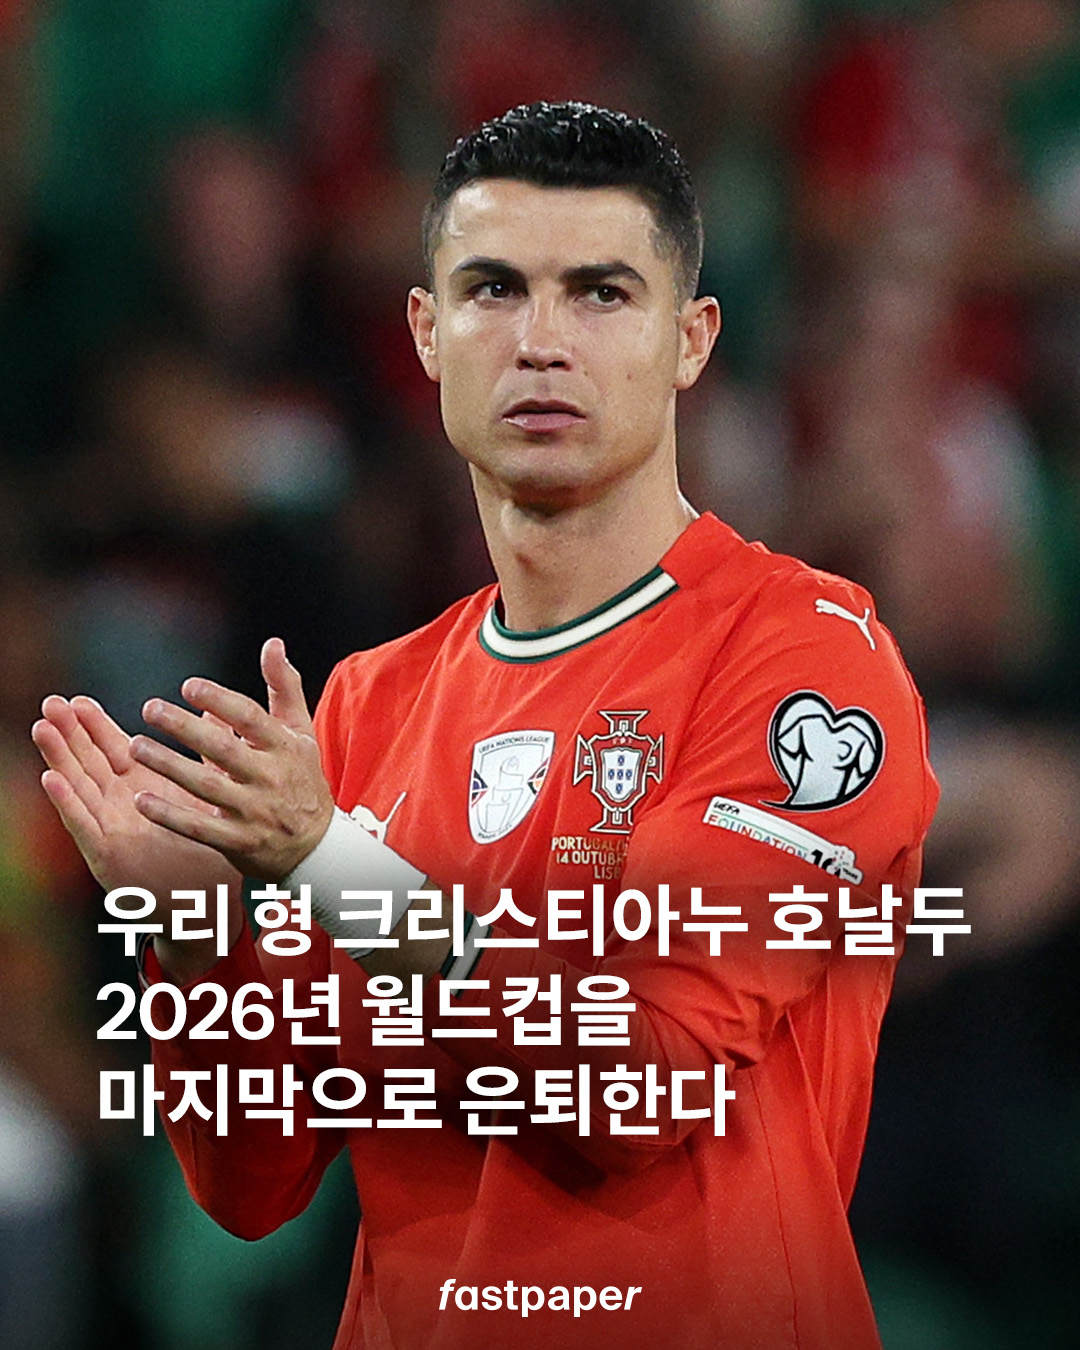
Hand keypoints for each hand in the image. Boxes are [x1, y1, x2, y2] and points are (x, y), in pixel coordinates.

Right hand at [32, 692, 235, 898]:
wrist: (206, 903)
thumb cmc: (205, 851)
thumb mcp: (206, 797)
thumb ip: (206, 754)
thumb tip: (211, 713)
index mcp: (143, 787)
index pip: (113, 748)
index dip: (94, 725)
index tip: (78, 699)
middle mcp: (120, 804)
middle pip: (89, 761)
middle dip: (69, 732)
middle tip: (51, 703)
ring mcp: (109, 828)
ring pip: (79, 786)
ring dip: (59, 758)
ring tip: (42, 728)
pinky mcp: (106, 854)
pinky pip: (83, 824)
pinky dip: (67, 802)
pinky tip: (50, 780)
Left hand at [127, 637, 334, 880]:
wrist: (317, 845)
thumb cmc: (302, 778)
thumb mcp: (300, 732)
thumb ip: (284, 687)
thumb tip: (272, 643)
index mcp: (285, 747)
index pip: (251, 719)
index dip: (220, 701)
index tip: (188, 686)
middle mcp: (270, 778)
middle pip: (224, 750)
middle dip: (186, 729)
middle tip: (151, 708)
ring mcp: (255, 812)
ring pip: (207, 786)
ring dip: (169, 766)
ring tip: (136, 746)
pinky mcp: (239, 842)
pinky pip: (200, 828)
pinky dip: (170, 815)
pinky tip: (141, 799)